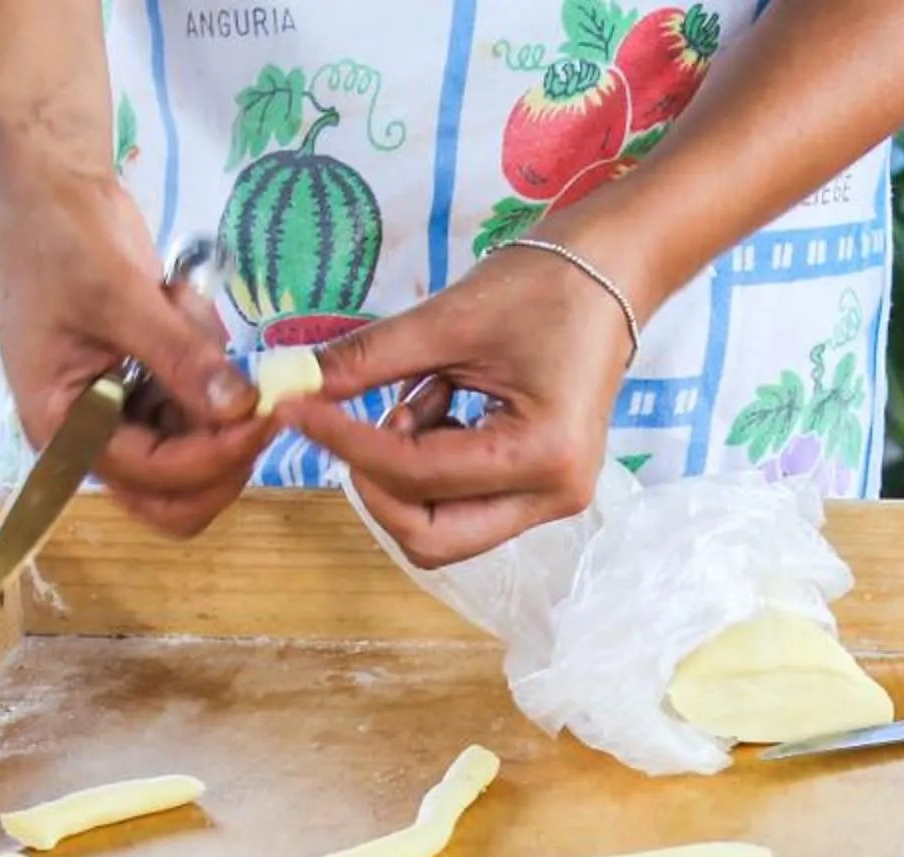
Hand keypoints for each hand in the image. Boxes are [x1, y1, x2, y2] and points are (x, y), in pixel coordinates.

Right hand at [0, 169, 267, 537]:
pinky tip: (178, 299)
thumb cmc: (51, 236)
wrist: (35, 186)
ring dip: (213, 392)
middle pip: (176, 493)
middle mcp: (91, 434)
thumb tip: (238, 409)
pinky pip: (197, 399)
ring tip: (181, 306)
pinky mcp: (145, 382)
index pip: (154, 478)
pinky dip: (207, 360)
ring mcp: (121, 410)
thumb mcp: (116, 293)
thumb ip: (177, 355)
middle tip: (260, 396)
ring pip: (195, 445)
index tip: (264, 414)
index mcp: (63, 427)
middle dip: (225, 453)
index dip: (215, 456)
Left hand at [283, 237, 637, 566]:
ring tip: (421, 395)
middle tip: (352, 422)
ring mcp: (548, 501)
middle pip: (429, 536)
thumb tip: (295, 385)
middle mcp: (551, 496)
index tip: (293, 408)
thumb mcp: (447, 319)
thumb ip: (368, 361)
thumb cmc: (544, 285)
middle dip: (376, 484)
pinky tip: (443, 402)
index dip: (344, 443)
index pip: (416, 476)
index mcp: (541, 456)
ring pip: (440, 527)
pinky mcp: (536, 490)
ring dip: (403, 473)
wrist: (611, 272)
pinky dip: (428, 463)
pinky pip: (459, 503)